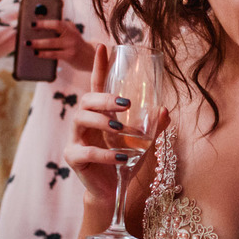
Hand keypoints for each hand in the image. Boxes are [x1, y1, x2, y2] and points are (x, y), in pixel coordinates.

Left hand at [29, 18, 94, 70]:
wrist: (91, 58)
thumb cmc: (75, 45)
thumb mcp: (71, 34)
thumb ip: (60, 29)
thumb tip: (38, 29)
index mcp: (70, 27)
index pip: (57, 21)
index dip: (45, 21)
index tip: (33, 22)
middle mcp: (72, 34)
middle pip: (55, 27)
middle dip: (41, 27)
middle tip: (28, 29)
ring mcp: (72, 45)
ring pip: (52, 42)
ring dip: (38, 43)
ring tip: (28, 44)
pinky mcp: (70, 56)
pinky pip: (54, 54)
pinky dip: (44, 53)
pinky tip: (36, 54)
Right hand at [65, 45, 167, 207]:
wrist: (112, 192)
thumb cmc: (123, 163)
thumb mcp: (142, 144)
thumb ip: (153, 127)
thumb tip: (165, 109)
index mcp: (98, 115)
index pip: (96, 86)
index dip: (99, 67)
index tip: (103, 47)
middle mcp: (84, 124)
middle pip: (86, 100)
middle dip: (104, 98)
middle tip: (125, 104)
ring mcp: (75, 140)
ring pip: (81, 119)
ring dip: (102, 121)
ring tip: (120, 128)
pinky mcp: (73, 158)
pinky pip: (85, 151)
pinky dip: (104, 154)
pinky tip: (120, 157)